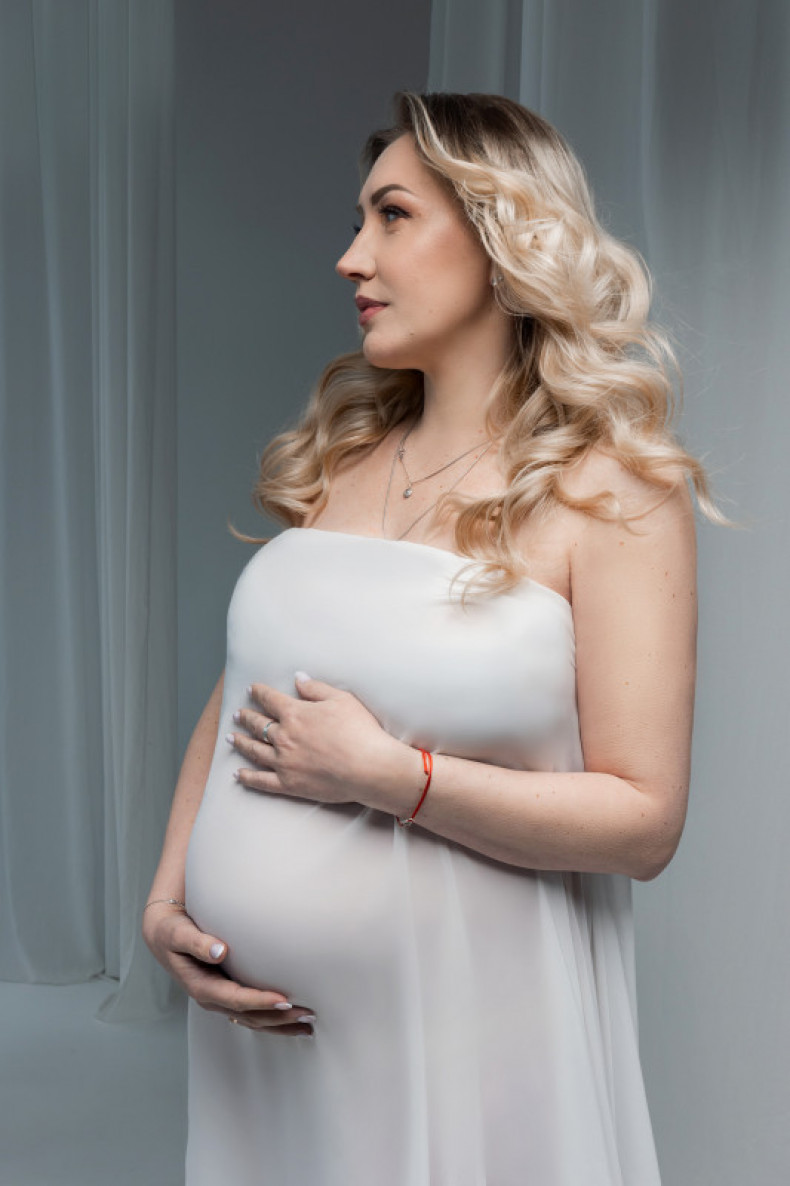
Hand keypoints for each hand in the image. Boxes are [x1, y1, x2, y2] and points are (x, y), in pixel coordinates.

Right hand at [142, 902, 315, 1035]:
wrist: (163, 935)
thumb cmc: (172, 932)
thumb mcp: (178, 934)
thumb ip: (197, 942)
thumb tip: (219, 951)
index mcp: (201, 986)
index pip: (235, 999)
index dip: (259, 1001)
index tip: (284, 999)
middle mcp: (212, 998)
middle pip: (249, 1017)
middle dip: (278, 1018)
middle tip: (308, 1014)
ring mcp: (220, 1000)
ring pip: (253, 1021)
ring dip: (280, 1025)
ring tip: (308, 1026)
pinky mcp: (227, 995)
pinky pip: (252, 1014)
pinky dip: (272, 1019)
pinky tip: (291, 1020)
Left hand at [227, 673, 399, 805]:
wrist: (368, 768)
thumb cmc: (359, 731)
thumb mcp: (341, 699)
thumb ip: (315, 689)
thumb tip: (297, 678)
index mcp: (295, 714)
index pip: (270, 699)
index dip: (259, 693)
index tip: (251, 690)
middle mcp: (283, 737)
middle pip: (258, 724)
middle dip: (246, 717)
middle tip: (238, 714)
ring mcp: (283, 762)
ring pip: (254, 750)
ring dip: (240, 742)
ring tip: (231, 737)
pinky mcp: (288, 784)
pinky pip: (261, 781)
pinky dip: (247, 777)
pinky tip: (238, 774)